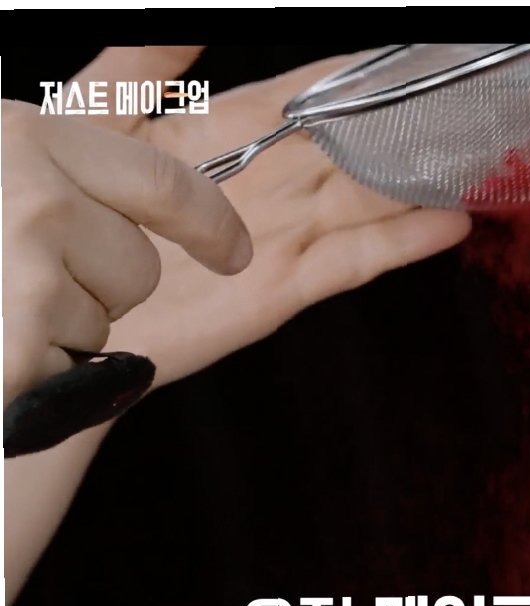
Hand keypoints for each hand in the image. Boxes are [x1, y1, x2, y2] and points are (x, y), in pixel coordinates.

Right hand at [1, 97, 253, 406]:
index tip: (234, 252)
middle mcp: (31, 197)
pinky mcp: (9, 343)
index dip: (213, 226)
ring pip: (101, 325)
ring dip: (55, 326)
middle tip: (15, 270)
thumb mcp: (11, 138)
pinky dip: (31, 373)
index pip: (169, 186)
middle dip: (96, 285)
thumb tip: (190, 30)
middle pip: (140, 271)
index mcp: (27, 138)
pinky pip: (68, 373)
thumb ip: (113, 82)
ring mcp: (18, 271)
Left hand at [74, 46, 471, 388]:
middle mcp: (274, 177)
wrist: (62, 305)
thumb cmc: (68, 204)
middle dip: (413, 130)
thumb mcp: (98, 116)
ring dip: (424, 184)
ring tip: (479, 164)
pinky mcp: (287, 286)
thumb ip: (147, 61)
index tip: (414, 60)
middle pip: (359, 146)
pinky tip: (450, 225)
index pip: (316, 91)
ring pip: (372, 199)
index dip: (364, 76)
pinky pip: (357, 259)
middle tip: (470, 112)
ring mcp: (286, 232)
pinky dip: (405, 243)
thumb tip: (189, 18)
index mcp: (235, 126)